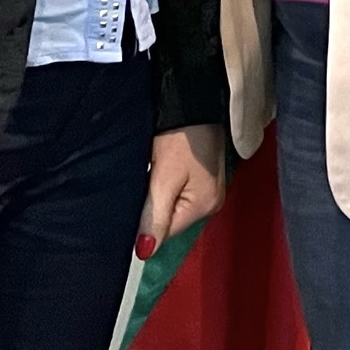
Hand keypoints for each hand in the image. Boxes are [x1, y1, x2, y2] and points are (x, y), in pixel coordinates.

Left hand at [136, 125, 227, 258]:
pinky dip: (168, 185)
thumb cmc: (180, 135)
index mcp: (205, 207)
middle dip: (154, 207)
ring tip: (151, 174)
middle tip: (145, 181)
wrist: (194, 97)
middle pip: (172, 219)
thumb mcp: (163, 177)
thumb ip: (154, 216)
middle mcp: (213, 202)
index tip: (137, 197)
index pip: (166, 232)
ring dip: (160, 196)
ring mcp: (212, 187)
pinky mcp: (206, 174)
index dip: (146, 220)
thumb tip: (145, 252)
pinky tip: (160, 170)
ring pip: (175, 205)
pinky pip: (181, 191)